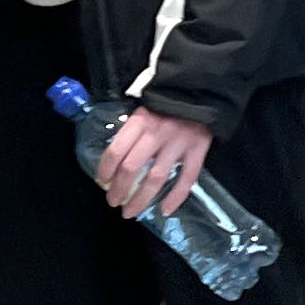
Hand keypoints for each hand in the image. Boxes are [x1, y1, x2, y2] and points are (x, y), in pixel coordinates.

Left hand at [97, 108, 214, 219]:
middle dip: (119, 190)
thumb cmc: (167, 104)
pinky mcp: (197, 150)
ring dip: (141, 199)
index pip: (116, 150)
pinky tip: (165, 210)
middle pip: (132, 168)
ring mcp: (178, 143)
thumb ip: (131, 131)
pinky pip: (186, 179)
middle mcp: (157, 133)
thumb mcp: (144, 109)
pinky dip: (175, 198)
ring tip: (130, 211)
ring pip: (156, 178)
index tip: (102, 182)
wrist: (201, 92)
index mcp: (140, 121)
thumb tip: (114, 160)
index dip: (105, 170)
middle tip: (113, 202)